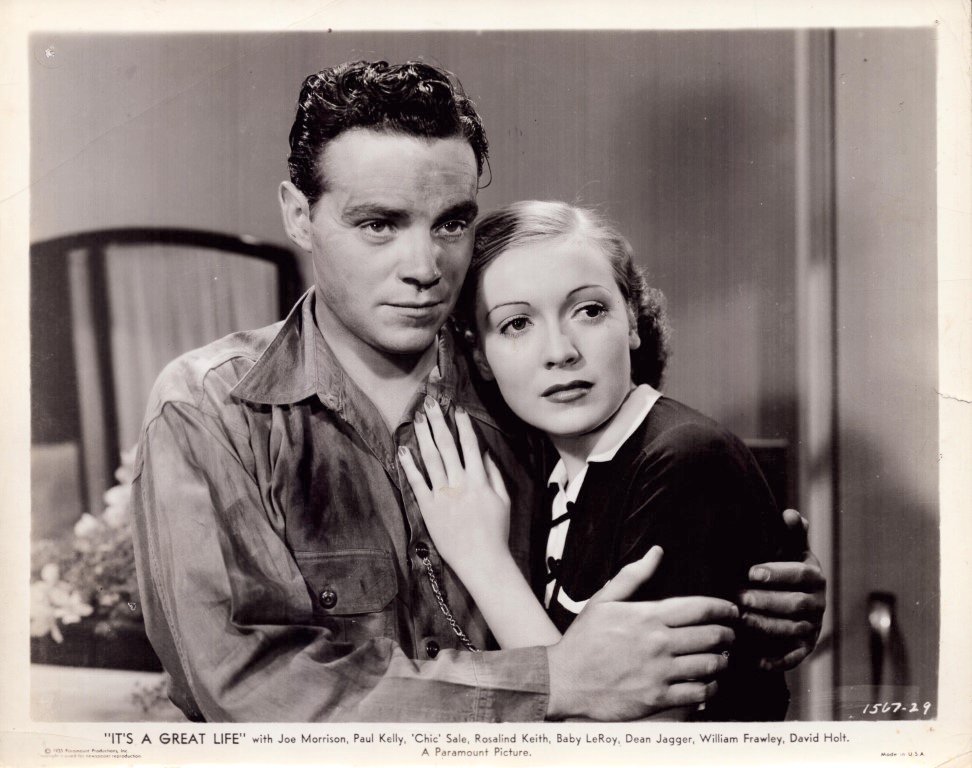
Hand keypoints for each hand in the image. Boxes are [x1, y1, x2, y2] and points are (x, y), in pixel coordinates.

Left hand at [400, 398, 511, 573]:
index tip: (457, 409)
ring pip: (430, 459)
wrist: (483, 561)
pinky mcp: (429, 509)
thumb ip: (493, 474)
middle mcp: (459, 484)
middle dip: (438, 421)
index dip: (463, 425)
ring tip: (417, 418)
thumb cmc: (496, 532)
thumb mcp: (503, 500)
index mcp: (479, 481)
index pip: (469, 445)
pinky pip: (417, 483)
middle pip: (446, 446)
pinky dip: (409, 465)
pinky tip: (403, 449)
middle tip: (430, 402)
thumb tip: (484, 452)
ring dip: (423, 436)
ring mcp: (442, 496)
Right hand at [547, 547, 737, 719]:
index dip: (723, 608)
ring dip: (722, 661)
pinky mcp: (658, 698)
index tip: (732, 610)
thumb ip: (633, 576)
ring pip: (709, 665)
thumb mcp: (604, 601)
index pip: (699, 608)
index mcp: (647, 616)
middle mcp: (657, 643)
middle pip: (711, 636)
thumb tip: (656, 553)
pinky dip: (711, 687)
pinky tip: (709, 683)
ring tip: (722, 658)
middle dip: (728, 634)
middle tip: (730, 635)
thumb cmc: (584, 639)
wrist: (564, 679)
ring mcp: (659, 672)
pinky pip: (698, 693)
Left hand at [738, 509, 825, 670]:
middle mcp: (817, 603)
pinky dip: (776, 660)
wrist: (792, 603)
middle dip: (767, 601)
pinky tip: (755, 659)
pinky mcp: (804, 648)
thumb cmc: (784, 571)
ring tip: (741, 620)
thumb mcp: (790, 551)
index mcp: (814, 577)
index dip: (778, 573)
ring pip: (792, 629)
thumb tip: (790, 514)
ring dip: (766, 626)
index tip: (752, 572)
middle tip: (740, 597)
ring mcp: (812, 627)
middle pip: (795, 604)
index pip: (800, 574)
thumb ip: (792, 534)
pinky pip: (793, 657)